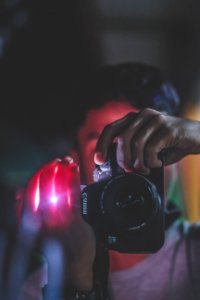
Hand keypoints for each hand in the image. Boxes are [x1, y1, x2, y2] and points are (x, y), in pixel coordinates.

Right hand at [22, 157, 95, 291]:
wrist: (73, 267)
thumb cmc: (53, 246)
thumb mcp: (33, 232)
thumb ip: (24, 213)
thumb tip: (19, 192)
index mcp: (31, 221)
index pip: (29, 192)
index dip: (37, 175)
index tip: (43, 166)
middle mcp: (43, 220)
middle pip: (44, 186)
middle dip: (50, 168)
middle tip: (57, 160)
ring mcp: (59, 220)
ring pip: (59, 187)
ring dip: (63, 170)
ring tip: (67, 160)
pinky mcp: (74, 221)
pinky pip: (73, 194)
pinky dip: (74, 178)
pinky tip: (75, 169)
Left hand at [94, 108, 199, 173]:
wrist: (198, 137)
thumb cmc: (171, 144)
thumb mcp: (149, 147)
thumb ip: (135, 151)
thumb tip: (120, 166)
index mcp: (135, 118)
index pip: (111, 129)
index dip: (102, 145)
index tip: (99, 160)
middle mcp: (143, 115)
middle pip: (122, 137)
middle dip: (123, 158)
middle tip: (130, 170)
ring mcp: (156, 119)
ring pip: (136, 143)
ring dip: (138, 162)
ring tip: (145, 168)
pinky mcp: (168, 127)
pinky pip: (151, 148)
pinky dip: (151, 161)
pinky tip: (158, 163)